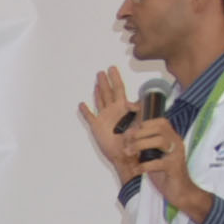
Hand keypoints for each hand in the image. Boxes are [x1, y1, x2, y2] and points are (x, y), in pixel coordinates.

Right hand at [80, 66, 143, 183]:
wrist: (127, 154)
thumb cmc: (135, 140)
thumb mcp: (140, 122)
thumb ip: (139, 111)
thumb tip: (136, 103)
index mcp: (123, 108)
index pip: (119, 89)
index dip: (116, 78)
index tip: (113, 69)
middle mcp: (113, 110)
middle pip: (108, 92)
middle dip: (106, 81)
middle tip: (102, 71)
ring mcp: (104, 118)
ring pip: (100, 100)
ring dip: (98, 91)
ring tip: (96, 81)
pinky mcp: (97, 127)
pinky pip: (90, 117)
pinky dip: (86, 111)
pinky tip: (82, 104)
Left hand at [118, 114, 211, 220]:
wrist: (181, 191)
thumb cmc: (164, 173)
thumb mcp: (152, 156)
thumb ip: (143, 146)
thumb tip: (126, 136)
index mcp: (172, 138)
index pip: (161, 122)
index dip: (144, 124)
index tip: (130, 133)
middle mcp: (176, 143)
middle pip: (159, 128)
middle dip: (139, 134)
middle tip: (127, 145)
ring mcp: (177, 155)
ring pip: (160, 141)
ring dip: (139, 145)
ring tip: (128, 153)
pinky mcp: (174, 168)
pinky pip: (158, 163)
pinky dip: (144, 165)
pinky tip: (137, 170)